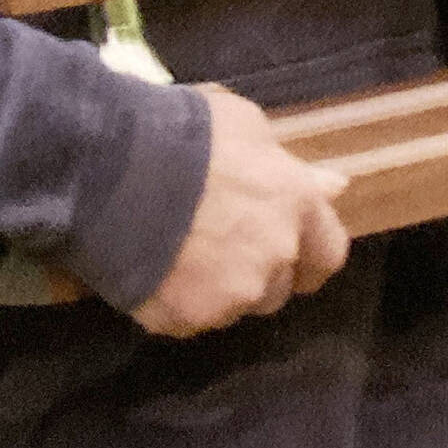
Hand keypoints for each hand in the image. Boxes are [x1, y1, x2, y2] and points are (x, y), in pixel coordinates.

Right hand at [132, 86, 349, 337]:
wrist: (112, 169)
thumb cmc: (186, 132)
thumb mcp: (246, 126)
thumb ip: (289, 166)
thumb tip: (335, 186)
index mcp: (294, 206)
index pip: (328, 252)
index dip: (311, 250)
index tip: (294, 245)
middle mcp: (272, 259)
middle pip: (280, 284)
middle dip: (262, 267)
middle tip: (225, 240)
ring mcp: (229, 297)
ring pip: (237, 303)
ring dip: (222, 285)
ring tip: (184, 249)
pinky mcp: (185, 321)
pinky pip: (192, 317)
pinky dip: (181, 298)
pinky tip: (158, 266)